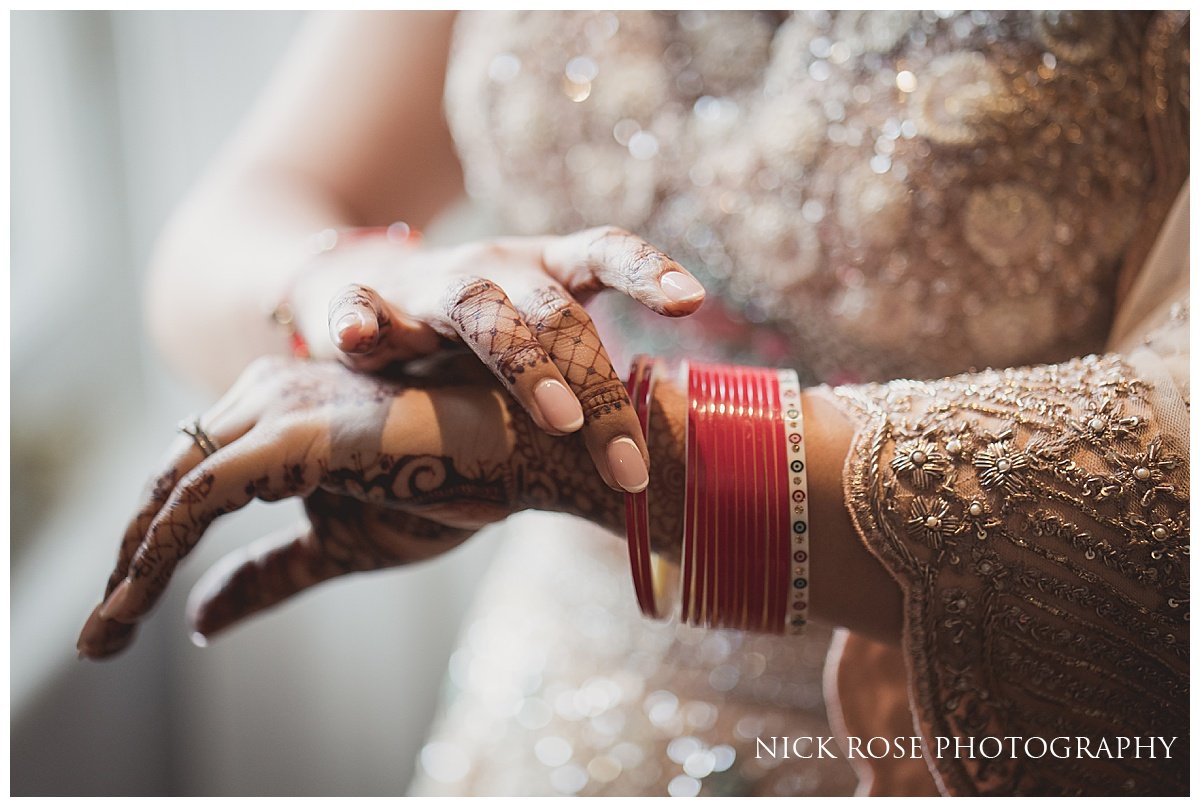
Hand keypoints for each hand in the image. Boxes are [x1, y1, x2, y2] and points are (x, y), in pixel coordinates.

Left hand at [75, 356, 623, 658]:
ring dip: (133, 563)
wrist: (529, 456)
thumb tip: (199, 618)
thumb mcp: (343, 545)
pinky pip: (200, 497)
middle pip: (174, 478)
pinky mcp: (292, 433)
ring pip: (174, 488)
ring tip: (108, 633)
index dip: (154, 542)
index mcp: (285, 411)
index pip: (198, 478)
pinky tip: (137, 603)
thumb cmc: (454, 488)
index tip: (125, 610)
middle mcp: (271, 392)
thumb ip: (273, 572)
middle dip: (131, 555)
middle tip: (103, 634)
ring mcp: (279, 407)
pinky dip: (158, 552)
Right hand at [299, 226, 704, 493]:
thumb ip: (583, 388)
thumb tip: (648, 473)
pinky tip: (354, 339)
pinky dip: (358, 319)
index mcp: (545, 273)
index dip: (645, 270)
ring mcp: (431, 285)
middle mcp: (496, 270)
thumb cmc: (471, 341)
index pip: (603, 253)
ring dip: (523, 359)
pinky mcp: (365, 305)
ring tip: (561, 419)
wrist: (360, 297)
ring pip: (479, 308)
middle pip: (555, 312)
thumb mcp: (533, 350)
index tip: (690, 302)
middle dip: (598, 384)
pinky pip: (359, 306)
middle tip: (627, 461)